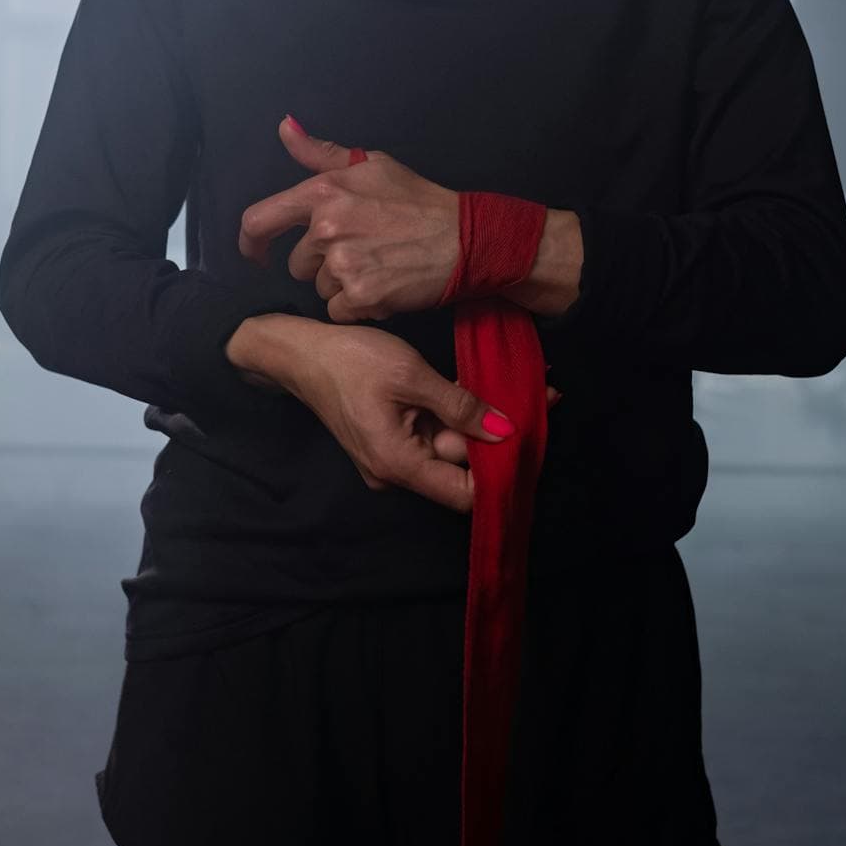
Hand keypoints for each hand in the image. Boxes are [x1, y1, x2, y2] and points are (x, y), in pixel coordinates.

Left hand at [238, 115, 460, 323]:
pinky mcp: (360, 296)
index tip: (256, 254)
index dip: (251, 242)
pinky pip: (338, 311)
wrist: (464, 239)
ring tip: (377, 266)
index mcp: (324, 192)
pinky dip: (357, 307)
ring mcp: (342, 264)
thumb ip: (320, 153)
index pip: (260, 220)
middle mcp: (326, 228)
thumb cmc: (419, 200)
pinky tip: (383, 287)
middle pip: (297, 263)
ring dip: (342, 285)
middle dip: (321, 263)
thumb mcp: (371, 164)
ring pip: (319, 288)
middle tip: (362, 251)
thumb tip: (285, 127)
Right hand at [265, 320, 558, 512]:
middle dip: (498, 434)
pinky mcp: (391, 441)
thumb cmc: (350, 360)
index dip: (501, 471)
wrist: (301, 352)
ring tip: (524, 387)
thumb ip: (459, 406)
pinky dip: (457, 416)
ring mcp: (392, 458)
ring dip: (481, 421)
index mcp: (399, 464)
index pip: (464, 493)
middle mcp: (395, 473)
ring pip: (449, 447)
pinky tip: (483, 390)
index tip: (534, 437)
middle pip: (460, 466)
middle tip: (544, 396)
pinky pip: (433, 435)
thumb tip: (506, 431)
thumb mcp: (411, 376)